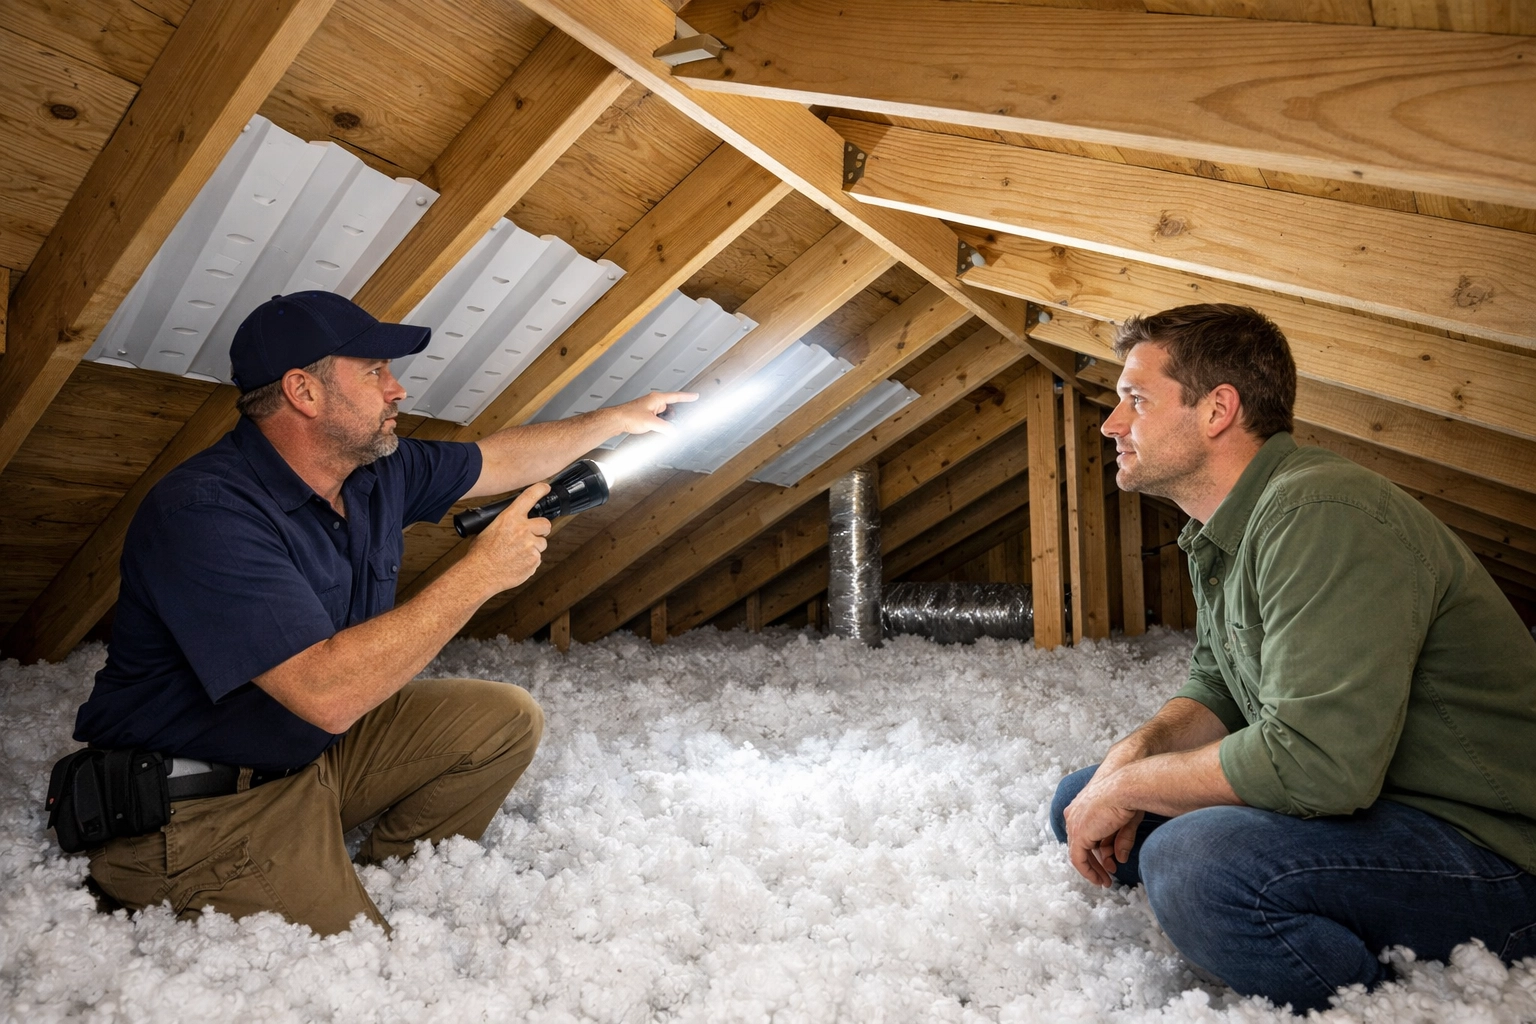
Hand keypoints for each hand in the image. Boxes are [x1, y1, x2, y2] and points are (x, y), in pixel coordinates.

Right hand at [466, 483, 551, 593]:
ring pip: (542, 544)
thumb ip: (505, 524)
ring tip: (517, 554)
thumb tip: (508, 524)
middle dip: (542, 529)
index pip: (529, 497)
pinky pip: (537, 559)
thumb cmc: (480, 553)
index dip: (540, 490)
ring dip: (533, 548)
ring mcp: (531, 545)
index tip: (545, 488)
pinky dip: (529, 561)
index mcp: (510, 518)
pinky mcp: (534, 560)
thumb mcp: (488, 530)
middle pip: (546, 524)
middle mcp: (523, 529)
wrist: (480, 573)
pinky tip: (516, 564)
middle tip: (533, 535)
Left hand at [611, 391, 696, 435]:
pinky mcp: (646, 414)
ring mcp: (650, 408)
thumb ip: (665, 427)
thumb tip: (674, 431)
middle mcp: (654, 402)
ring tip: (656, 427)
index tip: (695, 396)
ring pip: (664, 416)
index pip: (676, 397)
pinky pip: (657, 419)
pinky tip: (653, 429)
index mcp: (657, 399)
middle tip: (669, 424)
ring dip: (663, 422)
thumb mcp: (651, 422)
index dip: (687, 397)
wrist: (617, 420)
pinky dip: (658, 424)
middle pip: (671, 409)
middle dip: (671, 417)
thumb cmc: (630, 416)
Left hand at [1063, 769, 1143, 887]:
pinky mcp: (1078, 835)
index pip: (1086, 833)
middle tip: (1105, 877)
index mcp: (1081, 807)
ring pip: (1079, 854)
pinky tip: (1099, 880)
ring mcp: (1074, 824)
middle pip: (1082, 844)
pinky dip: (1088, 872)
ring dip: (1093, 870)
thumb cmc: (1127, 798)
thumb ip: (1120, 841)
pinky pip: (1079, 860)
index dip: (1098, 850)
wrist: (1124, 789)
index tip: (1108, 862)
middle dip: (1094, 863)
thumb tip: (1119, 859)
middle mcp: (1074, 815)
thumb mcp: (1125, 823)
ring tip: (1105, 882)